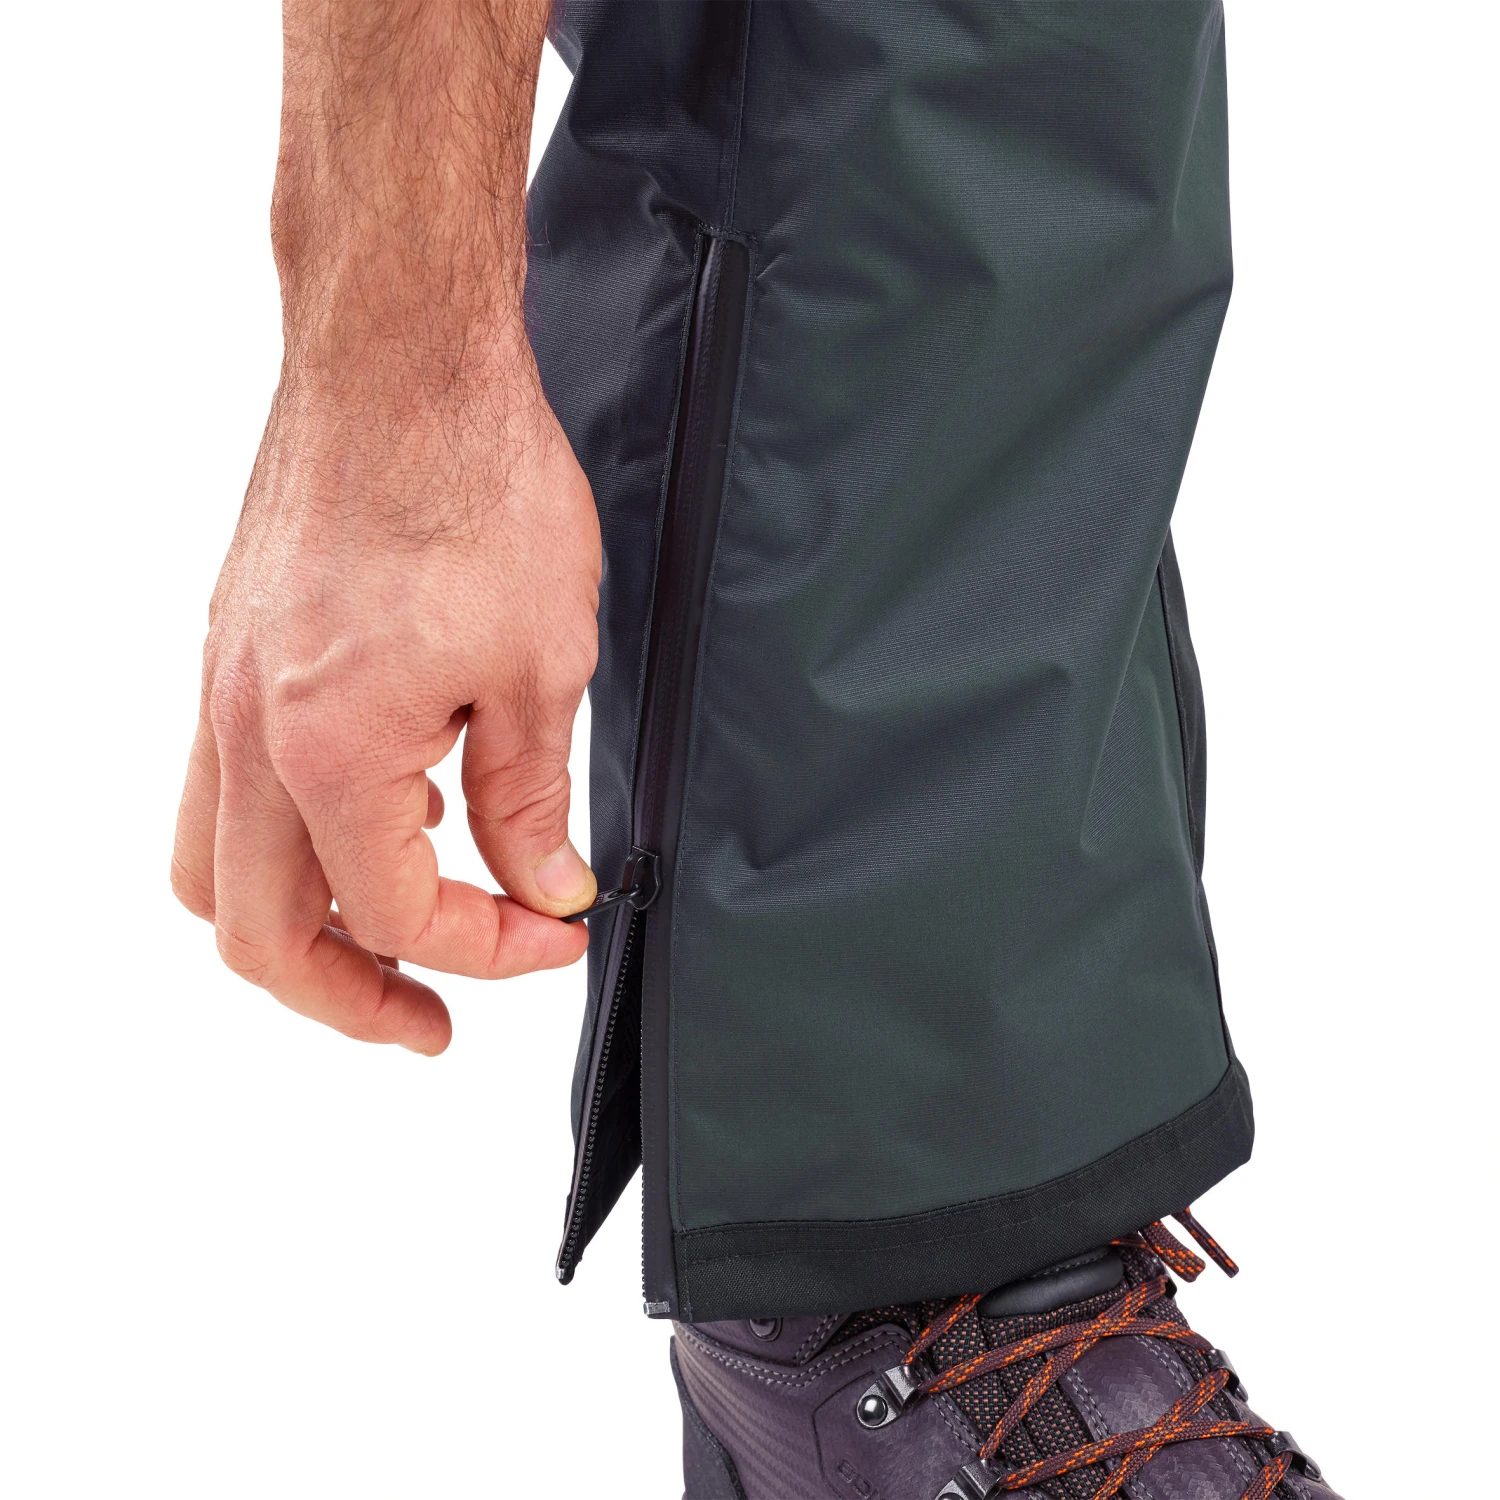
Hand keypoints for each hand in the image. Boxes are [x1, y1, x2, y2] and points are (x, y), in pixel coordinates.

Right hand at [171, 365, 599, 1054]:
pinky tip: (374, 820)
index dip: (490, 949)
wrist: (401, 359)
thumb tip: (540, 885)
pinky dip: (288, 842)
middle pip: (262, 934)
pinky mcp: (230, 654)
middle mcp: (246, 734)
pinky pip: (222, 793)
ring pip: (215, 871)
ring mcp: (222, 693)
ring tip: (393, 937)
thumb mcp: (542, 667)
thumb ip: (529, 800)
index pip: (399, 913)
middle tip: (430, 1021)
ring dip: (298, 929)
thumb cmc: (474, 486)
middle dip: (352, 997)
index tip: (555, 933)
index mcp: (328, 751)